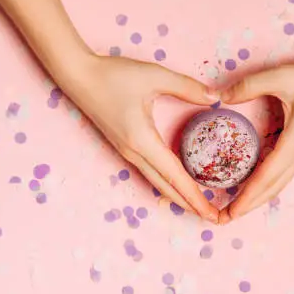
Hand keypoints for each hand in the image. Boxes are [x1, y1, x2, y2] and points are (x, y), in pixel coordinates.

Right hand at [57, 54, 219, 222]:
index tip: (211, 213)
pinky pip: (150, 172)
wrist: (77, 75)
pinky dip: (167, 184)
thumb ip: (186, 87)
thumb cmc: (113, 74)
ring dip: (178, 197)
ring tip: (199, 207)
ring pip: (156, 183)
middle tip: (214, 218)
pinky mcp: (125, 147)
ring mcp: (127, 152)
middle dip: (190, 205)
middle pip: (166, 188)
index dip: (195, 196)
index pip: (174, 176)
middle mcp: (134, 153)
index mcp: (143, 141)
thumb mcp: (154, 75)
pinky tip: (177, 185)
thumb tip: (215, 98)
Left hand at [218, 56, 293, 223]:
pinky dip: (267, 185)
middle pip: (271, 189)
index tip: (229, 214)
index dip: (245, 198)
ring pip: (279, 184)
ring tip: (236, 207)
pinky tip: (255, 184)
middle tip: (224, 218)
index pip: (265, 178)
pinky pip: (284, 174)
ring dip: (257, 198)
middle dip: (248, 206)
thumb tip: (218, 96)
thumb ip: (248, 86)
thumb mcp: (282, 76)